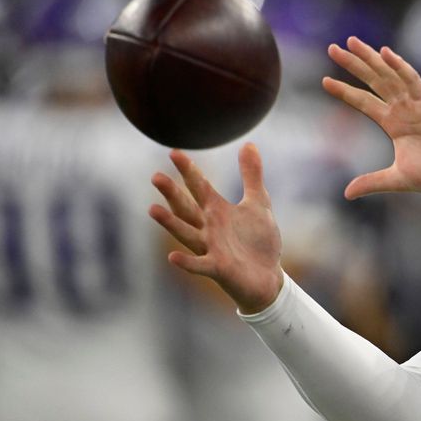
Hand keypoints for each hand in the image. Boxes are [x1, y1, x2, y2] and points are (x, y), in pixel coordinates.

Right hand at [148, 144, 283, 313]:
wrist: (268, 277)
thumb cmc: (259, 241)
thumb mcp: (258, 203)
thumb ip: (251, 175)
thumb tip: (248, 143)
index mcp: (218, 211)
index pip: (199, 187)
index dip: (189, 170)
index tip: (174, 152)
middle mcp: (209, 228)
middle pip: (187, 208)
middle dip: (172, 193)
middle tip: (156, 176)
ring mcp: (211, 248)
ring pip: (186, 233)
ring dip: (171, 223)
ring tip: (152, 209)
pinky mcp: (218, 268)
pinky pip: (200, 265)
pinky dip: (187, 262)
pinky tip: (172, 257)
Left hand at [323, 36, 420, 198]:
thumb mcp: (398, 178)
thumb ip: (373, 182)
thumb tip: (347, 193)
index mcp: (393, 123)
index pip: (363, 102)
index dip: (345, 91)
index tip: (325, 81)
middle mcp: (401, 108)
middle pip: (372, 81)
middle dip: (353, 64)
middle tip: (332, 48)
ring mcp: (414, 103)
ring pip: (388, 75)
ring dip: (370, 58)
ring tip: (351, 42)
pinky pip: (413, 80)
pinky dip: (400, 67)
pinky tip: (386, 53)